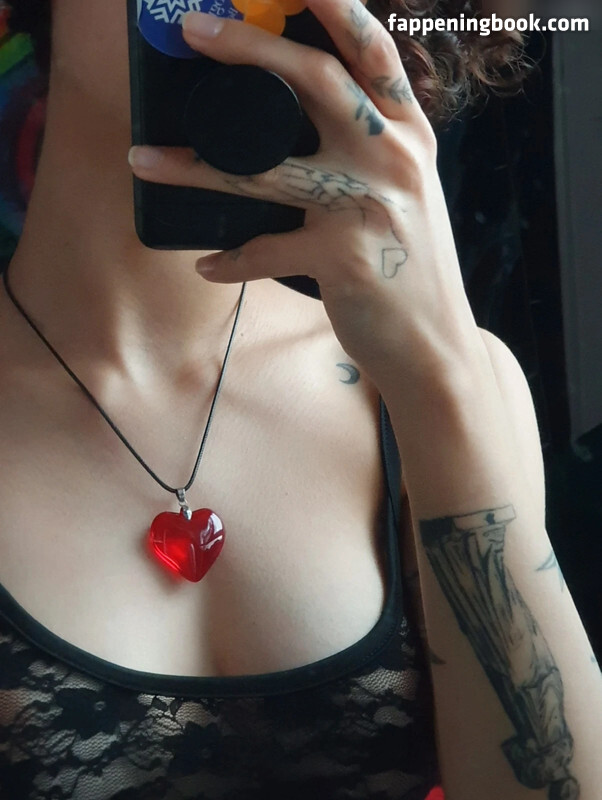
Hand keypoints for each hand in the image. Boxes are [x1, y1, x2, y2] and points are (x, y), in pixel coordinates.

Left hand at [129, 0, 480, 385]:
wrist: (433, 344)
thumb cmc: (408, 267)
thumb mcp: (405, 193)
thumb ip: (369, 149)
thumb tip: (293, 123)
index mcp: (410, 134)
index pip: (372, 51)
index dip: (333, 5)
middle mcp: (394, 157)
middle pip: (317, 80)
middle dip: (249, 47)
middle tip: (193, 31)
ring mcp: (369, 205)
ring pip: (264, 169)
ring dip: (193, 166)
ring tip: (140, 158)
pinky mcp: (342, 258)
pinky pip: (264, 251)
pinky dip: (230, 261)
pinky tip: (207, 265)